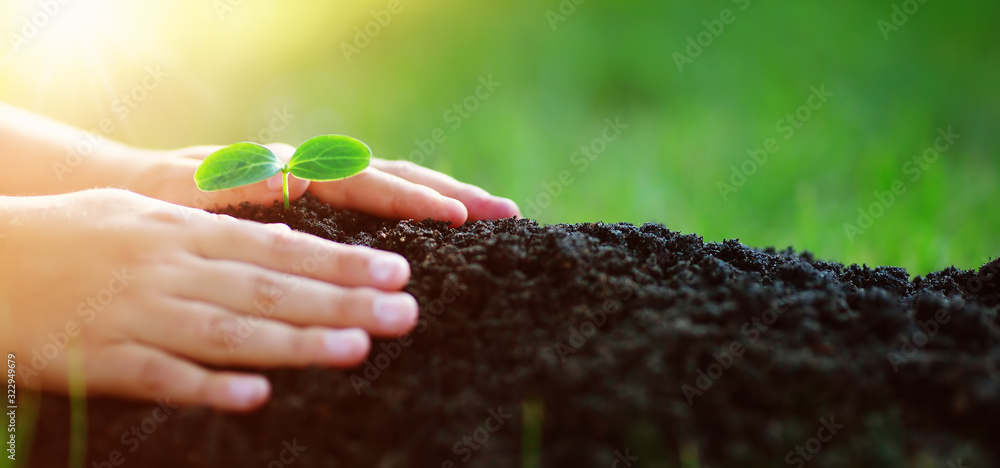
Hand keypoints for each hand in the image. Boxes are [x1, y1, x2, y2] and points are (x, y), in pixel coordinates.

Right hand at [0, 189, 416, 410]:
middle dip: (342, 301)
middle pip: (270, 289)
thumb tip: (286, 241)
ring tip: (356, 350)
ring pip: (228, 331)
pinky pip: (161, 376)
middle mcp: (171, 270)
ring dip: (296, 342)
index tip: (396, 273)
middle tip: (405, 313)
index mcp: (184, 232)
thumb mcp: (148, 216)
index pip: (279, 248)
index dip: (341, 263)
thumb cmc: (75, 235)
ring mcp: (137, 314)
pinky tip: (255, 397)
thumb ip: (215, 232)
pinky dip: (208, 386)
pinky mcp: (101, 360)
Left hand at [133, 144, 519, 225]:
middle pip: (395, 174)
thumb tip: (296, 179)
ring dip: (443, 197)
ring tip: (493, 213)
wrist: (136, 191)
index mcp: (289, 166)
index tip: (459, 218)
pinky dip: (415, 209)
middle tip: (506, 211)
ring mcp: (318, 184)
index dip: (414, 199)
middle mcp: (313, 169)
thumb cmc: (158, 199)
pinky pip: (375, 202)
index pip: (366, 180)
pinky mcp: (317, 203)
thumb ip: (237, 186)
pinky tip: (442, 228)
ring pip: (392, 184)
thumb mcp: (187, 193)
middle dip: (451, 193)